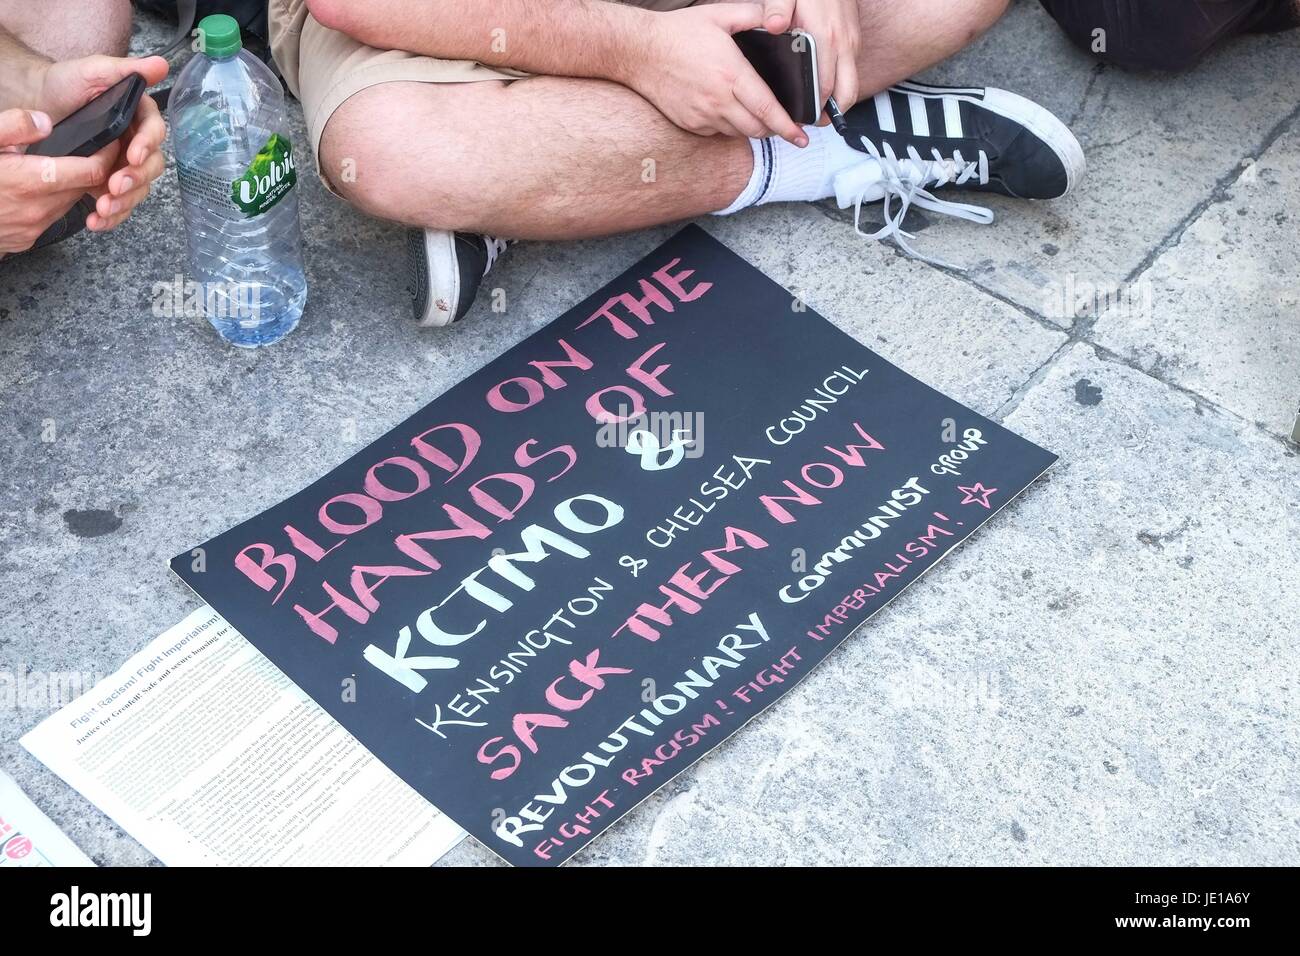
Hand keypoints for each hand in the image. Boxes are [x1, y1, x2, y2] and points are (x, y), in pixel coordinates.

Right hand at [0, 109, 119, 253]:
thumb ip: (12, 127)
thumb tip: (46, 122)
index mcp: (28, 181)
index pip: (90, 171)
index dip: (106, 155)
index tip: (111, 141)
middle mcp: (36, 210)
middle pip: (83, 189)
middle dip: (92, 170)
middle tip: (91, 150)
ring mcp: (31, 229)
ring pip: (69, 205)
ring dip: (72, 187)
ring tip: (64, 167)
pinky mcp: (25, 241)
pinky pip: (51, 219)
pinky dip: (53, 203)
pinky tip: (39, 189)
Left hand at [34, 54, 168, 231]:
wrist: (36, 103)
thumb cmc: (64, 84)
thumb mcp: (93, 70)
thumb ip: (126, 69)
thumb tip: (160, 66)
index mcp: (138, 116)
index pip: (154, 132)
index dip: (147, 145)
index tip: (133, 155)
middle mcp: (136, 142)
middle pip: (151, 166)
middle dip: (136, 180)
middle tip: (116, 186)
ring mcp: (123, 165)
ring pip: (138, 189)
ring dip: (125, 202)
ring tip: (103, 209)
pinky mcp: (107, 183)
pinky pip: (119, 204)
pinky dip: (112, 217)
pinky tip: (97, 221)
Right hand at [629, 4, 807, 144]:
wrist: (638, 52)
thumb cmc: (678, 32)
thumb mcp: (719, 15)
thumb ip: (753, 16)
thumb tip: (779, 19)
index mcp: (731, 74)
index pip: (767, 108)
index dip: (788, 126)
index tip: (801, 136)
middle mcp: (718, 100)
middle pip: (757, 129)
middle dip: (774, 129)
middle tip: (783, 123)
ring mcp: (703, 116)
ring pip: (739, 133)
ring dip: (752, 127)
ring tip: (754, 112)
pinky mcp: (691, 124)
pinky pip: (718, 132)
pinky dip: (729, 125)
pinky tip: (726, 108)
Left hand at [762, 0, 861, 115]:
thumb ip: (777, 8)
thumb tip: (773, 26)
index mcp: (826, 38)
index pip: (826, 87)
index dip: (815, 109)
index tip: (801, 119)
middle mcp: (844, 43)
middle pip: (847, 94)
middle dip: (833, 114)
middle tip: (812, 121)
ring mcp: (852, 42)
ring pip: (851, 84)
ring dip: (837, 100)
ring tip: (814, 108)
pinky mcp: (854, 39)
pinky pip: (850, 70)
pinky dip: (840, 83)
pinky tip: (821, 85)